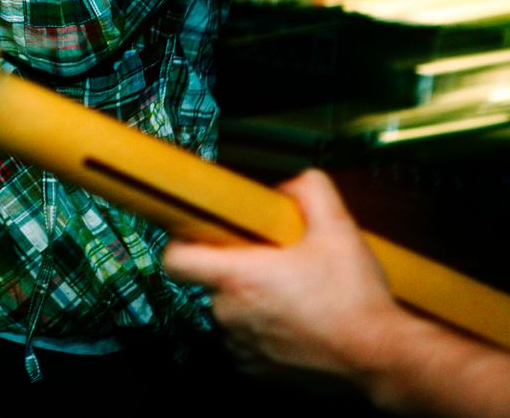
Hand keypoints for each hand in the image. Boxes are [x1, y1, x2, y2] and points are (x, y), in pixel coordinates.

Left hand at [163, 169, 401, 379]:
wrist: (384, 360)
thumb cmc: (356, 300)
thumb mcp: (339, 230)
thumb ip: (311, 192)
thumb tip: (291, 185)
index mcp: (237, 277)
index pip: (174, 260)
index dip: (182, 245)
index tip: (203, 238)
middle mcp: (229, 313)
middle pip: (212, 282)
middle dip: (238, 271)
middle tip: (275, 264)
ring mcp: (241, 346)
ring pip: (232, 313)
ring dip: (254, 303)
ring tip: (296, 296)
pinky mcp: (258, 373)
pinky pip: (248, 342)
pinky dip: (266, 332)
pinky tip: (301, 324)